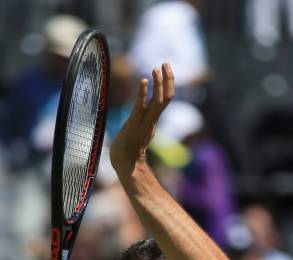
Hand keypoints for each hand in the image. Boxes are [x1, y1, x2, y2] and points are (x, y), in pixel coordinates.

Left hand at [110, 63, 174, 177]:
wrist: (125, 165)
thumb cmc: (128, 149)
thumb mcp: (138, 131)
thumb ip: (142, 122)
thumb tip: (142, 114)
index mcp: (153, 120)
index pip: (166, 98)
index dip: (167, 83)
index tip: (165, 68)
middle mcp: (152, 120)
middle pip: (167, 97)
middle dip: (168, 79)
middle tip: (165, 62)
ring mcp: (144, 122)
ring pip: (158, 101)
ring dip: (158, 84)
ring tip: (156, 68)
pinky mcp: (134, 124)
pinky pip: (140, 107)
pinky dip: (142, 94)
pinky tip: (143, 81)